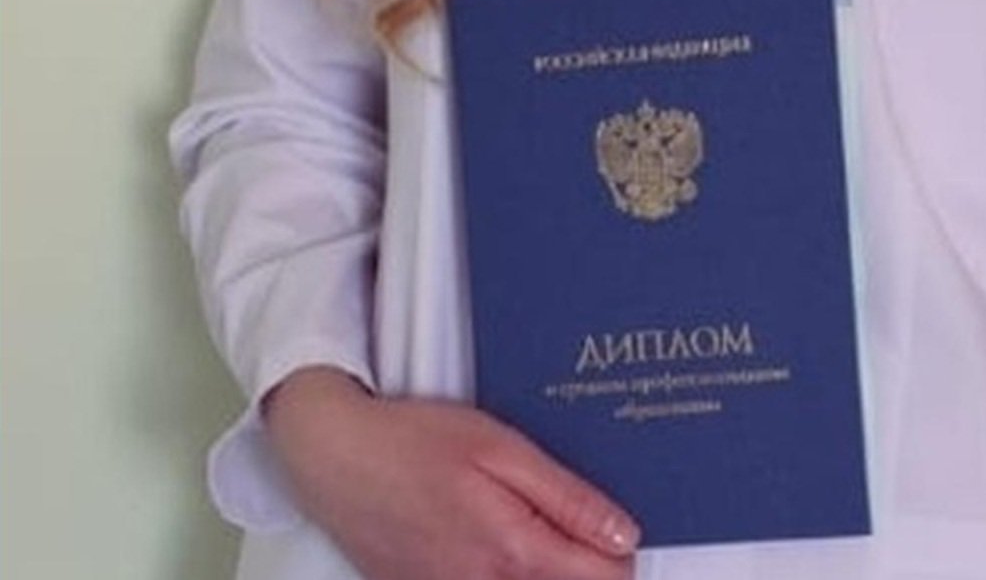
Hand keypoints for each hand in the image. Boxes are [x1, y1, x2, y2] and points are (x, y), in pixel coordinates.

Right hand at [262, 367, 638, 579]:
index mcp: (513, 552)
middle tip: (584, 520)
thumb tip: (623, 535)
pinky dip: (507, 569)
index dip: (624, 555)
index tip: (625, 527)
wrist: (335, 459)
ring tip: (534, 519)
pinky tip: (499, 532)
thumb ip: (566, 499)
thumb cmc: (413, 442)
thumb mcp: (501, 448)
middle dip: (588, 562)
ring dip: (547, 567)